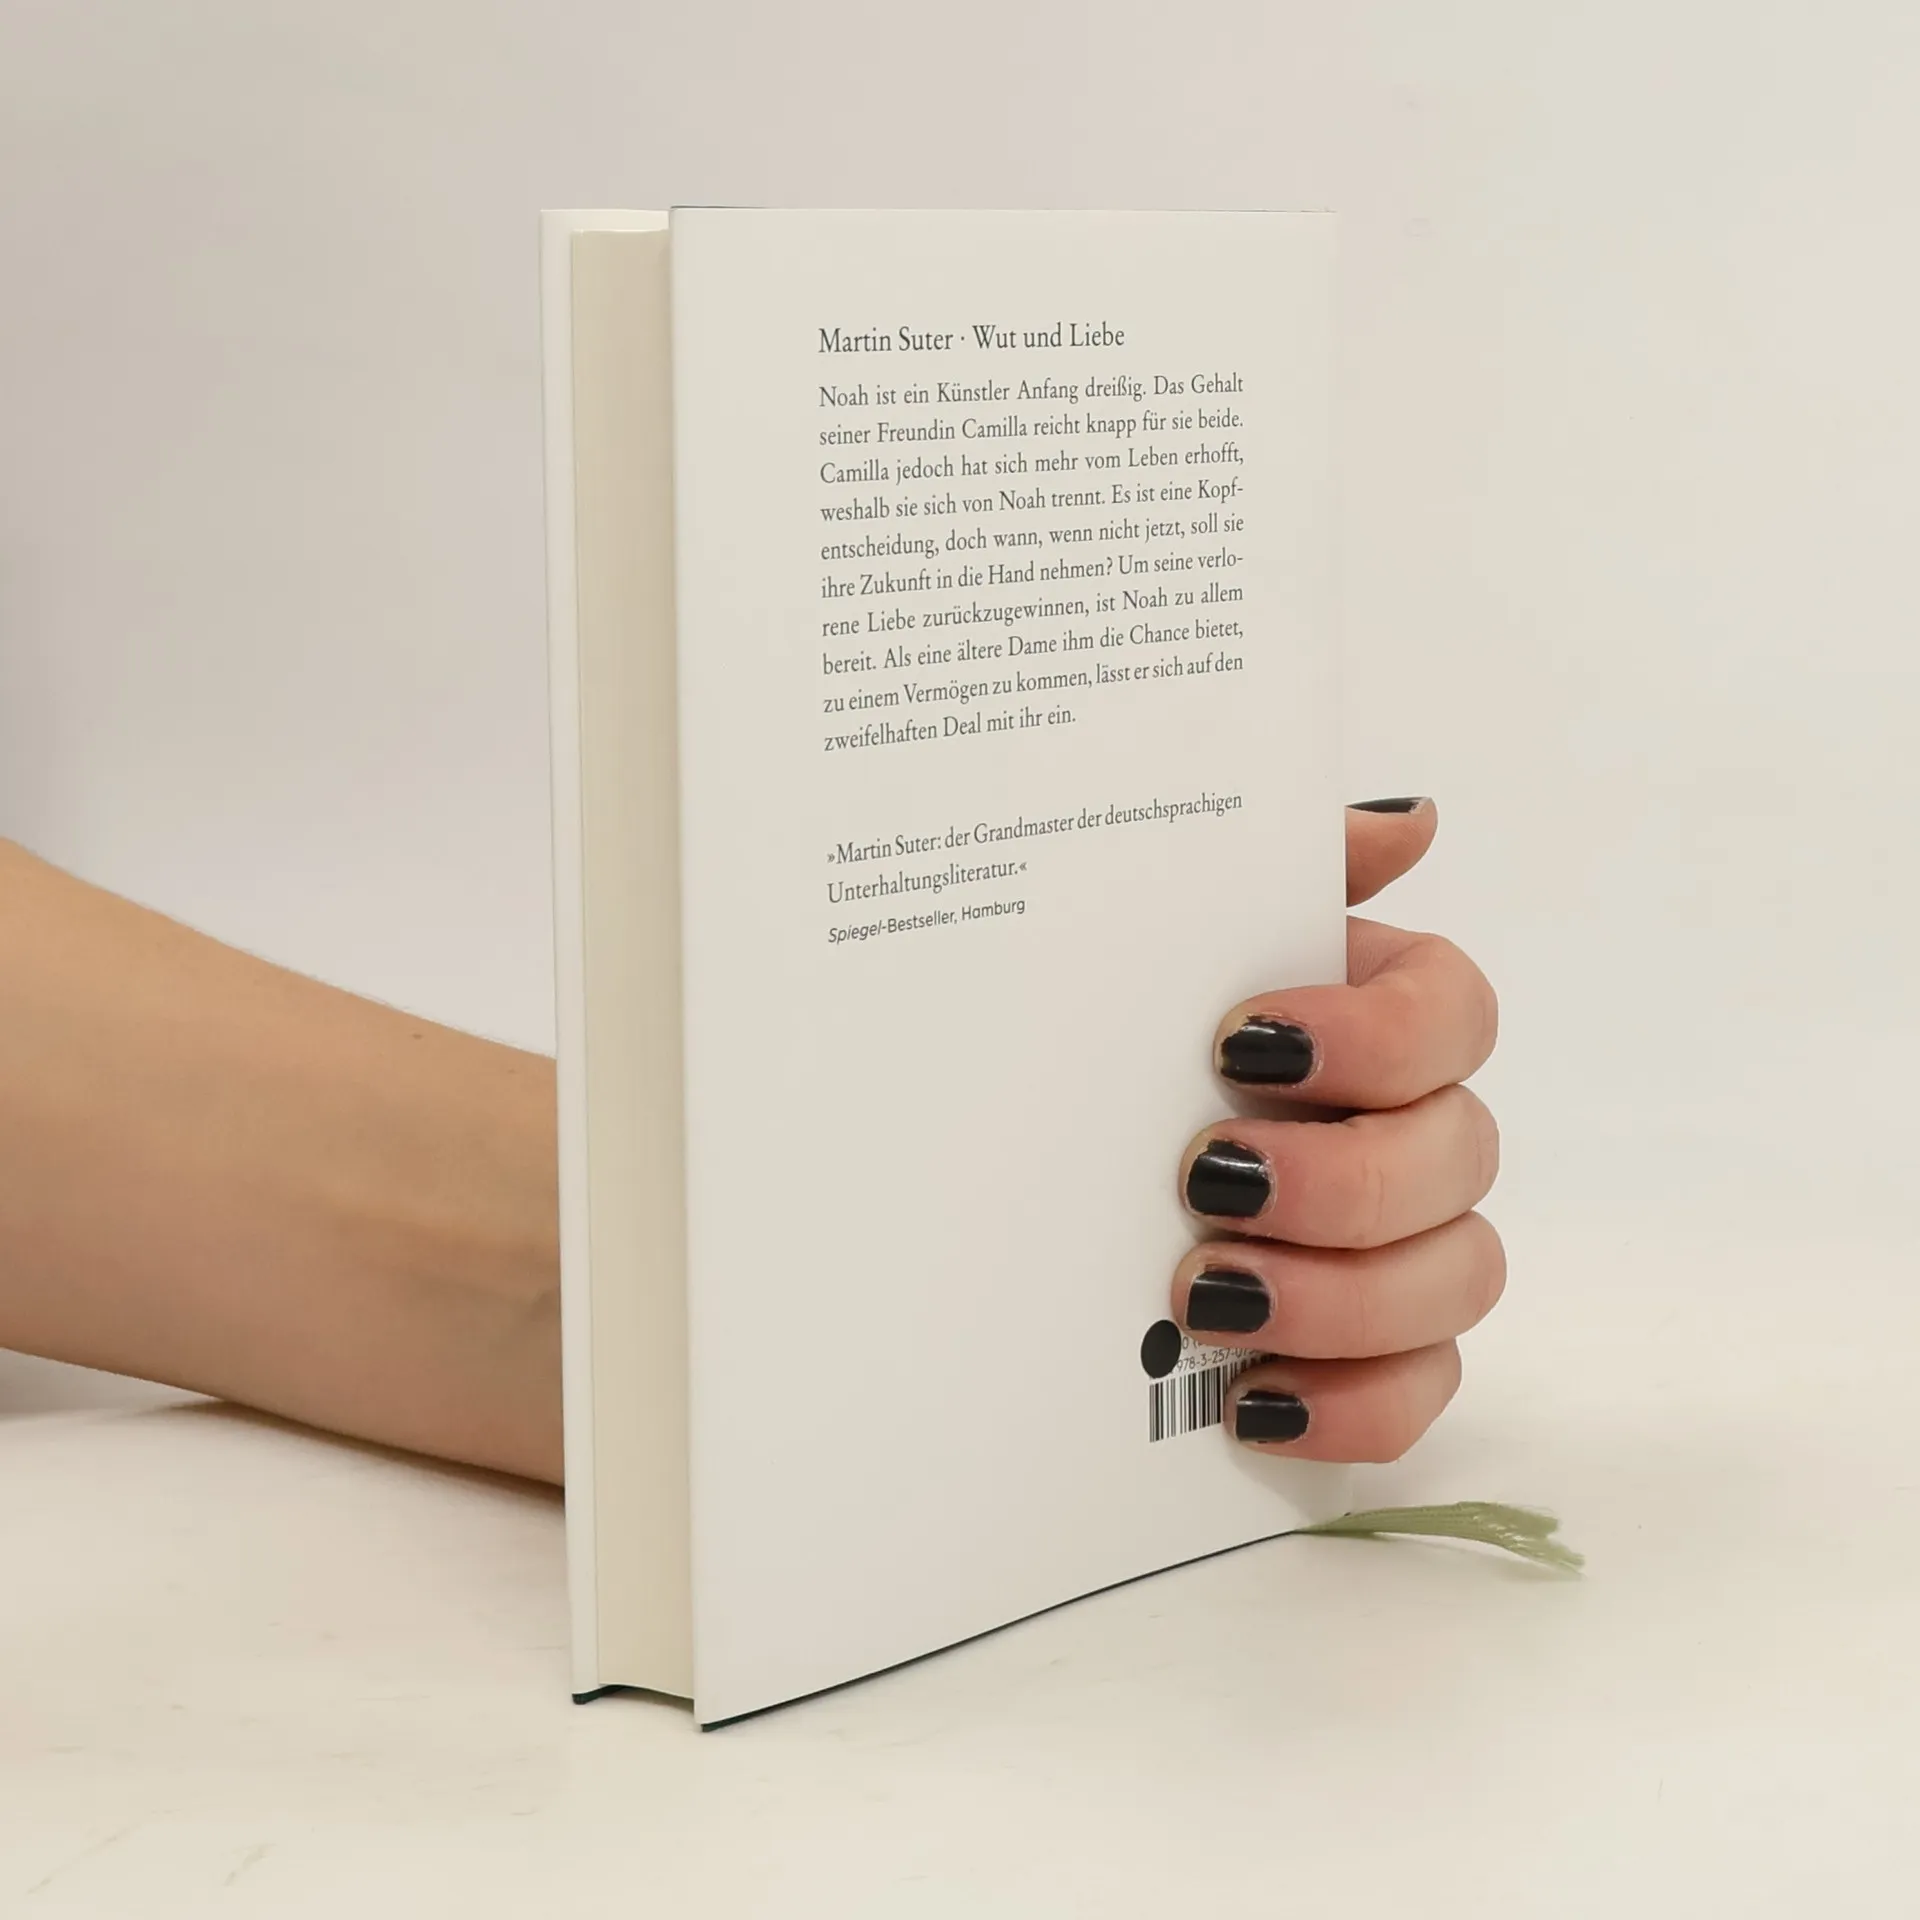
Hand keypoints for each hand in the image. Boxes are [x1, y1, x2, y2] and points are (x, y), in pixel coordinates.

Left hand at [1174, 797, 1501, 1460]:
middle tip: (1206, 1181)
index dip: (1373, 1034)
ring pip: (1458, 1278)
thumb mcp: (1182, 936)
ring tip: (1205, 1293)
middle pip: (1461, 1154)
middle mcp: (1416, 1129)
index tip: (1244, 1044)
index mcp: (1379, 1018)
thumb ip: (1288, 870)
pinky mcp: (1378, 1354)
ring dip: (1340, 1295)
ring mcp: (1410, 1248)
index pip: (1453, 1013)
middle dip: (1341, 1178)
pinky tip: (1253, 1396)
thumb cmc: (1138, 1035)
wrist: (1051, 1154)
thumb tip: (1408, 819)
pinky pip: (1422, 1392)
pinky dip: (1351, 1405)